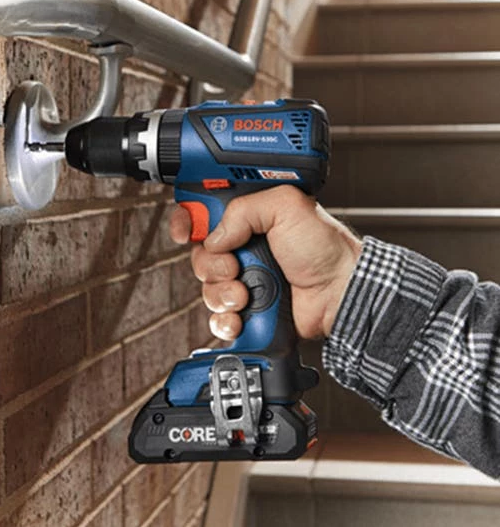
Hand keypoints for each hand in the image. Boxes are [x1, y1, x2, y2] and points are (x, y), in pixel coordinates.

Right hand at [169, 185, 361, 340]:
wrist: (340, 293)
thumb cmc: (324, 249)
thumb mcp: (286, 206)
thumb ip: (244, 209)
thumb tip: (214, 236)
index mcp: (250, 219)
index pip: (205, 216)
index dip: (189, 223)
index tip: (186, 233)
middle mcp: (245, 248)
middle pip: (201, 256)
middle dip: (211, 265)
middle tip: (234, 267)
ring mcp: (246, 279)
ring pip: (208, 288)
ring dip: (222, 293)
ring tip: (245, 294)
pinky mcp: (249, 309)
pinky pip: (219, 316)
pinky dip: (225, 319)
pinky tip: (240, 316)